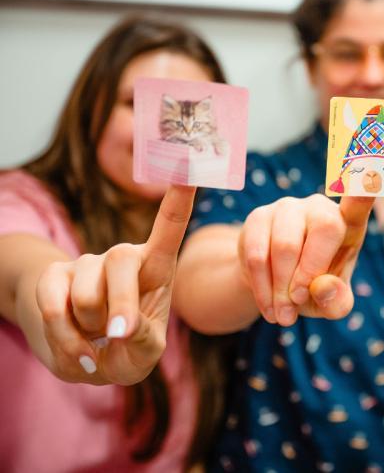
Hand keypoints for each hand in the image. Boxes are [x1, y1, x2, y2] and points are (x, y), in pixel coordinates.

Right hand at [35, 186, 194, 384]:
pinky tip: (78, 351)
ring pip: (86, 293)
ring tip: (98, 339)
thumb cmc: (128, 348)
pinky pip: (53, 305)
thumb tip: (120, 328)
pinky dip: (65, 339)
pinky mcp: (53, 277)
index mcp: (156, 268)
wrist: (85, 357)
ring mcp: (86, 264)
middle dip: (120, 304)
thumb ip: (144, 342)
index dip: (179, 198)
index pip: (169, 227)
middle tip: (119, 334)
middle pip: (121, 261)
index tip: (188, 166)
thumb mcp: (146, 353)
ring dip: (91, 328)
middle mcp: (122, 257)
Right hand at [238, 194, 374, 326]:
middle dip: (308, 276)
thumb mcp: (331, 303)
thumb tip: (322, 286)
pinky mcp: (259, 217)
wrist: (274, 287)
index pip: (359, 201)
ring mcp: (288, 208)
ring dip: (281, 290)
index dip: (365, 189)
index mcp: (348, 223)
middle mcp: (320, 207)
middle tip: (297, 307)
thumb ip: (337, 301)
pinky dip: (262, 288)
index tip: (375, 173)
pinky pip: (257, 255)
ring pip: (285, 247)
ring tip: (283, 316)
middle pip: (323, 231)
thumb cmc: (314, 289)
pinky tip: (269, 308)